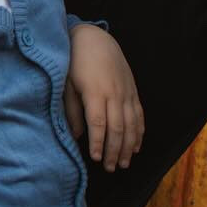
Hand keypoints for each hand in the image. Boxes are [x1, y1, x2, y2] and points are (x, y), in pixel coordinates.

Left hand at [64, 24, 143, 170]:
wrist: (94, 38)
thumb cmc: (75, 62)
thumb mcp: (67, 84)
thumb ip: (72, 110)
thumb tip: (76, 135)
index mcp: (95, 92)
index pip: (98, 124)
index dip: (98, 143)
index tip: (95, 158)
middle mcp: (114, 93)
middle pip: (117, 128)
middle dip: (114, 150)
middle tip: (110, 168)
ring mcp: (126, 92)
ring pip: (132, 124)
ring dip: (128, 146)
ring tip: (123, 163)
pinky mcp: (133, 90)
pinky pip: (139, 115)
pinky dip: (139, 132)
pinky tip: (136, 146)